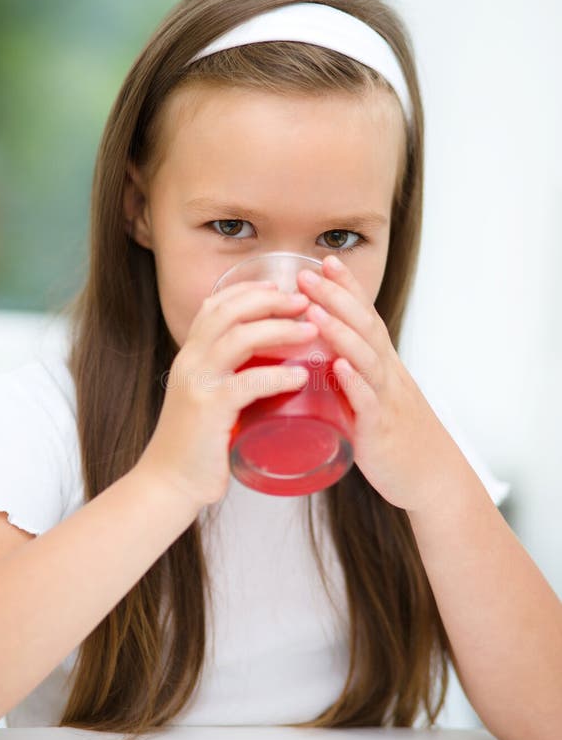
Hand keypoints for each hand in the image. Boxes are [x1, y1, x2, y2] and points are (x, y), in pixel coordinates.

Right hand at [134, 281, 317, 506]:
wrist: (169, 483)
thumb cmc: (197, 446)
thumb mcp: (208, 399)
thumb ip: (229, 379)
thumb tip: (270, 366)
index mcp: (190, 356)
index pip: (215, 306)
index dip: (248, 290)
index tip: (279, 287)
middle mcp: (190, 362)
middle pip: (229, 312)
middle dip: (269, 301)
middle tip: (304, 302)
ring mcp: (198, 384)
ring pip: (239, 338)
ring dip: (279, 329)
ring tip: (310, 332)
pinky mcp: (209, 411)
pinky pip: (248, 383)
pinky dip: (278, 375)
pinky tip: (301, 376)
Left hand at [297, 256, 459, 511]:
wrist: (431, 478)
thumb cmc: (398, 437)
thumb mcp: (374, 396)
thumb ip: (352, 374)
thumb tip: (318, 356)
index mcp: (383, 365)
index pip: (366, 316)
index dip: (348, 288)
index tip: (325, 261)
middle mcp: (388, 375)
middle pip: (365, 327)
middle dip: (336, 297)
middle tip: (307, 275)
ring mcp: (386, 400)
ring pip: (367, 358)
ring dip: (341, 332)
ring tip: (315, 311)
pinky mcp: (380, 430)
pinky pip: (369, 402)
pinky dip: (355, 383)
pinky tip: (339, 368)